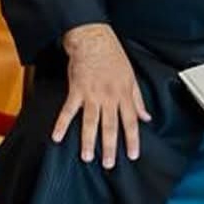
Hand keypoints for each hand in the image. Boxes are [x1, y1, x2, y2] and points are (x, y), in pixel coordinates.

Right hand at [55, 23, 149, 168]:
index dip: (132, 139)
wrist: (93, 40)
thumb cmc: (113, 56)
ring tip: (87, 157)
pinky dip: (61, 124)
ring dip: (88, 141)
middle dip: (110, 147)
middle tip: (108, 164)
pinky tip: (57, 137)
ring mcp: (92, 94)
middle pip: (110, 126)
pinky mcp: (76, 90)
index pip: (131, 121)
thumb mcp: (131, 77)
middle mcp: (109, 97)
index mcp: (124, 94)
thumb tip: (146, 117)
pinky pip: (68, 110)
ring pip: (91, 122)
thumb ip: (138, 100)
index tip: (132, 155)